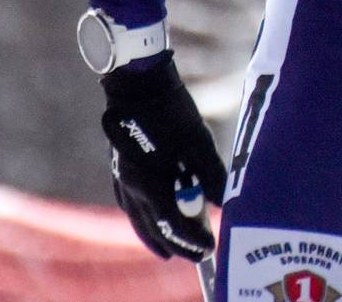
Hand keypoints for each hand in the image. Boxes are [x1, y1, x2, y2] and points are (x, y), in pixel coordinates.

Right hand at [100, 55, 226, 261]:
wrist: (136, 84)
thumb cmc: (170, 110)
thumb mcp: (198, 141)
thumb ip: (211, 175)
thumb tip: (223, 202)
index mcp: (149, 183)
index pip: (172, 225)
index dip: (192, 240)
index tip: (211, 248)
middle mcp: (131, 188)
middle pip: (154, 228)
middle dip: (177, 245)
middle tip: (198, 257)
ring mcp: (121, 180)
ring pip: (139, 220)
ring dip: (156, 236)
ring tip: (169, 251)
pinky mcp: (119, 171)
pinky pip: (130, 207)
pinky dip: (143, 220)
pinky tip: (149, 221)